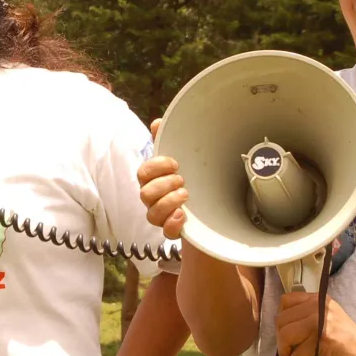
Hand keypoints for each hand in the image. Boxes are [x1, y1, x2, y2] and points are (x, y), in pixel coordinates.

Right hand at [137, 119, 186, 239]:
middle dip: (164, 185)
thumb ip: (168, 139)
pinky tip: (183, 215)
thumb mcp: (183, 155)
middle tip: (182, 179)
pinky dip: (173, 224)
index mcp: (154, 179)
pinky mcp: (174, 230)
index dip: (157, 167)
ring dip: (169, 202)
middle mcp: (154, 198)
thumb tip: (158, 122)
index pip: (143, 173)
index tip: (175, 163)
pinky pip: (166, 232)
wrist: (212, 204)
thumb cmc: (193, 177)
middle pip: (145, 194)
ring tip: (186, 194)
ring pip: (152, 214)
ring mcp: (163, 216)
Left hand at [275, 292, 355, 355]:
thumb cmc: (346, 341)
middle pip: (281, 320)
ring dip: (284, 352)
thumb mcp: (324, 320)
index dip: (281, 319)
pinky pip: (296, 353)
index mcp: (317, 300)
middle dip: (280, 340)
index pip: (286, 300)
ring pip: (285, 335)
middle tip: (288, 352)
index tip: (285, 333)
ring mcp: (319, 321)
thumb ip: (306, 318)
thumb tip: (282, 330)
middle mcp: (317, 306)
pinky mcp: (322, 339)